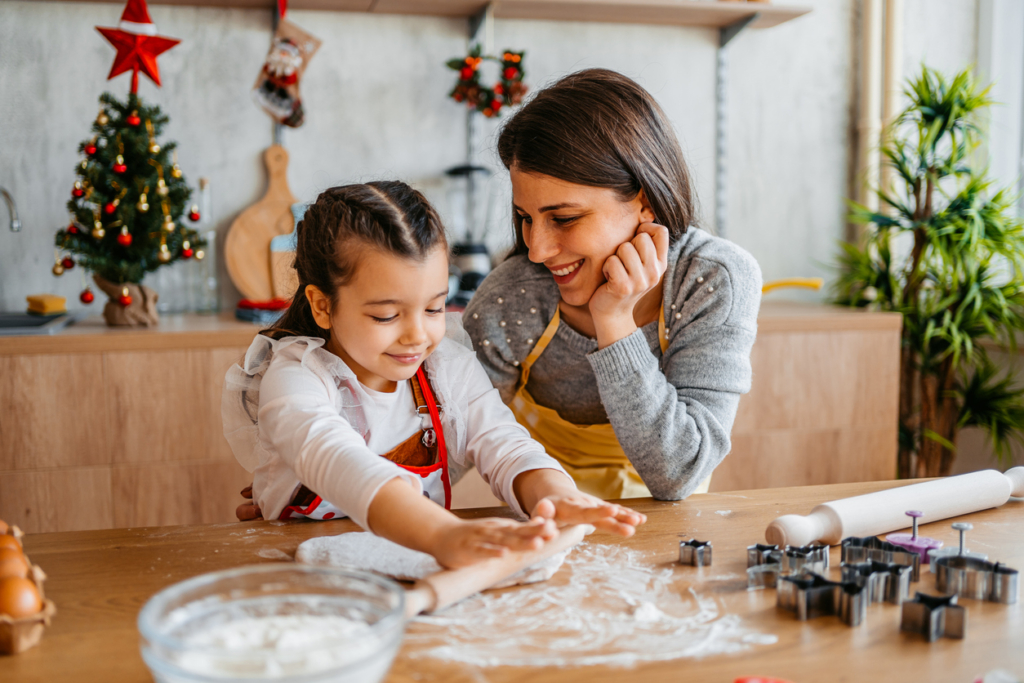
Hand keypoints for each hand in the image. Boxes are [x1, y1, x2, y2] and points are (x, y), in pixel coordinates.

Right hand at [429, 516, 558, 568]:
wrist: (442, 534)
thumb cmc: (475, 536)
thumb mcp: (499, 532)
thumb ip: (519, 532)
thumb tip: (545, 528)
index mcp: (503, 528)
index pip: (525, 528)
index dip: (540, 529)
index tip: (556, 529)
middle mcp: (494, 530)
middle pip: (517, 532)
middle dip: (535, 532)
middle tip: (551, 532)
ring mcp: (481, 538)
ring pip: (502, 540)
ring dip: (519, 542)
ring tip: (536, 544)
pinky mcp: (468, 549)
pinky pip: (481, 551)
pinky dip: (492, 552)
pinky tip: (503, 554)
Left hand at [531, 493, 645, 536]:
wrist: (555, 494)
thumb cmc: (546, 510)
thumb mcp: (540, 512)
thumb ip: (541, 514)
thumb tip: (543, 512)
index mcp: (569, 507)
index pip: (585, 511)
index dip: (598, 512)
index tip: (612, 510)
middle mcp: (585, 503)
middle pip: (602, 512)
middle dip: (617, 517)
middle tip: (633, 523)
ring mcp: (594, 505)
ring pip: (612, 510)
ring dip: (626, 515)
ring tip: (640, 521)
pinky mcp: (601, 507)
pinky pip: (615, 512)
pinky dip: (627, 514)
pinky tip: (642, 520)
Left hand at [588, 222, 668, 347]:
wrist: (612, 314)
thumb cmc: (623, 282)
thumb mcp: (641, 265)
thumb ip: (646, 246)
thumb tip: (644, 216)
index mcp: (661, 264)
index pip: (661, 231)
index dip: (645, 228)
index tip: (634, 239)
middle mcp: (655, 273)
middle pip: (641, 237)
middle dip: (626, 245)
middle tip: (622, 262)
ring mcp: (640, 281)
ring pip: (625, 248)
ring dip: (614, 256)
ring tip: (615, 270)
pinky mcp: (623, 287)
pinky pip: (612, 261)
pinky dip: (606, 266)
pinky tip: (608, 277)